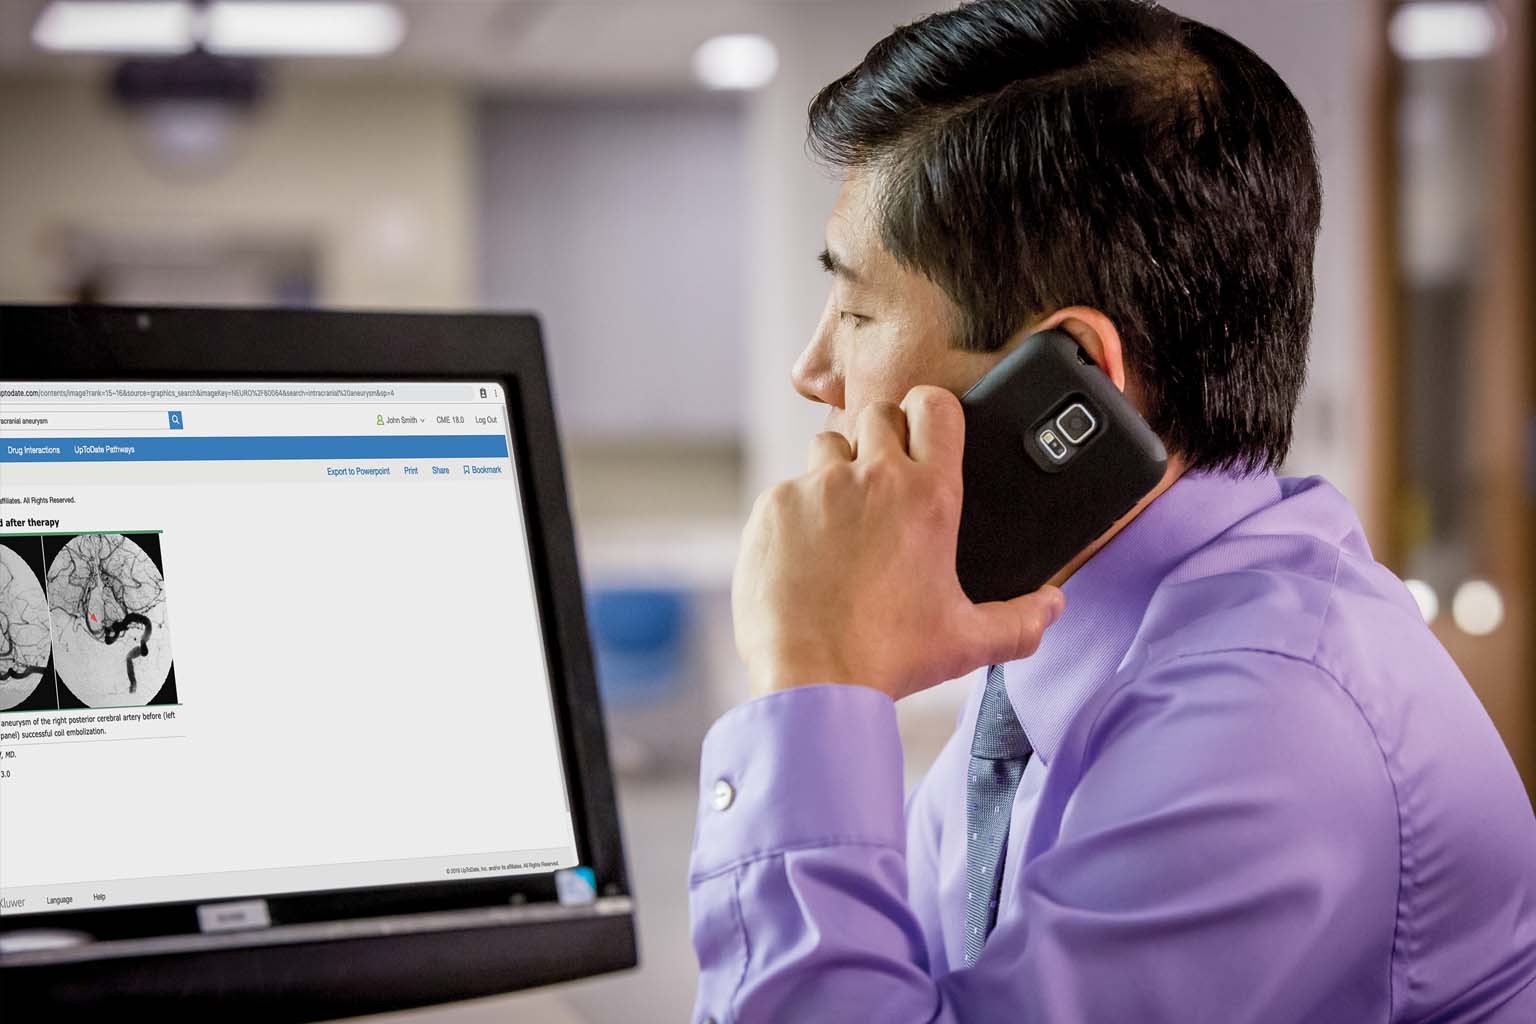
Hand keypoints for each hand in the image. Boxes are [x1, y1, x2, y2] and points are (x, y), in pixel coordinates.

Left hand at [732, 385, 1064, 701]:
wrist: (812, 681)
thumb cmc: (890, 659)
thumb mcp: (966, 641)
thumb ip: (1020, 621)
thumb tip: (1054, 606)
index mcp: (928, 495)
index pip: (935, 406)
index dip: (932, 412)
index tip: (928, 432)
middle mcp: (872, 478)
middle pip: (879, 413)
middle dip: (884, 437)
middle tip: (885, 482)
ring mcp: (817, 488)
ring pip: (828, 444)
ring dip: (838, 469)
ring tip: (843, 519)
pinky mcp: (774, 507)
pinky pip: (788, 489)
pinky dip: (798, 512)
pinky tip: (806, 554)